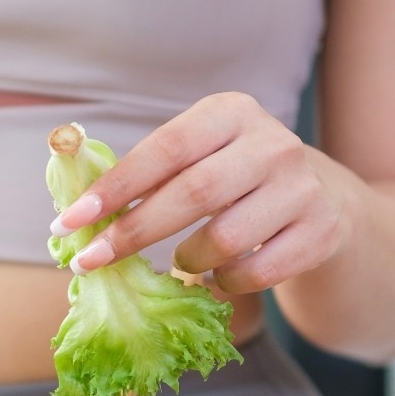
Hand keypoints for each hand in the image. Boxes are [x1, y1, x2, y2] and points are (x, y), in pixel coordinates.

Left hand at [51, 92, 355, 293]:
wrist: (326, 201)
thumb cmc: (237, 181)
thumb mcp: (203, 157)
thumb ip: (152, 175)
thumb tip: (79, 217)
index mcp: (231, 113)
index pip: (166, 149)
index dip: (114, 188)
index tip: (68, 221)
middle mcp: (273, 144)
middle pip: (193, 194)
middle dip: (133, 233)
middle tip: (90, 262)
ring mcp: (303, 188)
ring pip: (224, 240)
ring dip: (187, 260)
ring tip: (181, 260)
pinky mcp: (322, 232)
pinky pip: (256, 272)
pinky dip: (224, 282)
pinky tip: (218, 276)